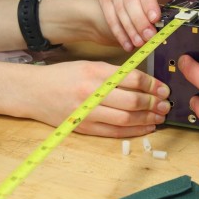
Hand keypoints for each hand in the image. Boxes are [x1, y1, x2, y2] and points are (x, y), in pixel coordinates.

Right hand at [19, 60, 170, 137]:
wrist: (33, 91)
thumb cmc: (63, 76)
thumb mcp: (89, 66)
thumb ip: (115, 73)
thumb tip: (144, 82)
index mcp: (94, 72)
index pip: (131, 79)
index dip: (151, 85)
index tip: (163, 88)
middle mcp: (91, 93)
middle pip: (131, 101)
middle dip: (153, 103)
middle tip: (165, 104)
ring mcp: (86, 113)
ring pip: (125, 119)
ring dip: (147, 119)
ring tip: (160, 116)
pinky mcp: (83, 128)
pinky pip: (114, 132)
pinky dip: (133, 131)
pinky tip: (146, 127)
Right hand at [93, 0, 198, 51]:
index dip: (148, 5)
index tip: (155, 18)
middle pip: (131, 5)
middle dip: (140, 23)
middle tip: (151, 37)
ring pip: (120, 13)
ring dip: (130, 30)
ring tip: (140, 43)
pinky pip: (110, 17)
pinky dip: (118, 32)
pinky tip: (127, 44)